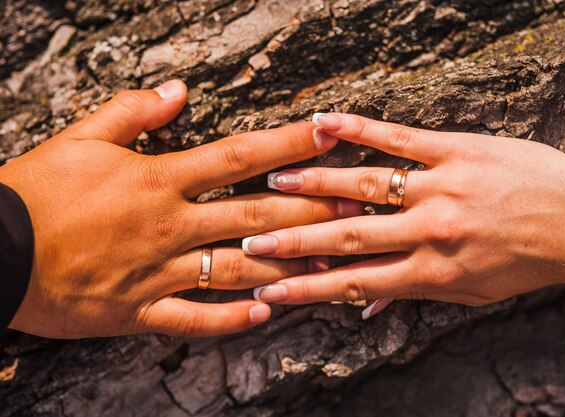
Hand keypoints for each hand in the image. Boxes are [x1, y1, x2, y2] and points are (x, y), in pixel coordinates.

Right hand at [0, 83, 360, 337]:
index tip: (326, 131)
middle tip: (354, 204)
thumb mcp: (79, 137)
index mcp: (158, 179)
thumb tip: (179, 92)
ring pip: (236, 270)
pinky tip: (267, 312)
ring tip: (330, 261)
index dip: (287, 143)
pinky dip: (231, 319)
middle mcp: (169, 226)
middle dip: (309, 209)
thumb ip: (133, 112)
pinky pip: (194, 320)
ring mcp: (158, 273)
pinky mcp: (140, 311)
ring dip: (286, 266)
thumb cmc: (36, 192)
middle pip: (254, 216)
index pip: (238, 156)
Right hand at [243, 113, 564, 312]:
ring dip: (315, 184)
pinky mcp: (457, 149)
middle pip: (348, 235)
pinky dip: (359, 128)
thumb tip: (364, 312)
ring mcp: (442, 186)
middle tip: (252, 239)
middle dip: (294, 239)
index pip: (355, 281)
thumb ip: (413, 297)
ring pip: (365, 183)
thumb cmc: (525, 263)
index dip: (308, 287)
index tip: (270, 287)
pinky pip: (400, 137)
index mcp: (432, 272)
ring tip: (274, 182)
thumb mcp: (470, 294)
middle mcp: (430, 230)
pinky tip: (323, 124)